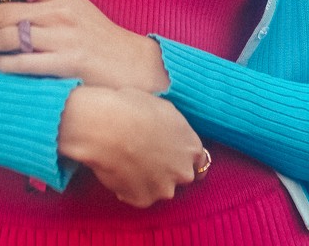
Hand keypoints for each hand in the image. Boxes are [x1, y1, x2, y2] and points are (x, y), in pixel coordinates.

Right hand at [59, 85, 207, 206]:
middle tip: (147, 156)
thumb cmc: (133, 108)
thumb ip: (176, 129)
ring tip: (129, 163)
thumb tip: (172, 134)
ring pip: (160, 187)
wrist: (108, 126)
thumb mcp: (164, 108)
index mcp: (191, 147)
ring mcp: (164, 188)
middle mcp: (183, 171)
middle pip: (180, 175)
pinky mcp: (144, 200)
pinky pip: (139, 195)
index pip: (199, 161)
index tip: (173, 155)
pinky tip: (119, 170)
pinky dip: (131, 187)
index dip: (184, 157)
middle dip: (168, 169)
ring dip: (150, 180)